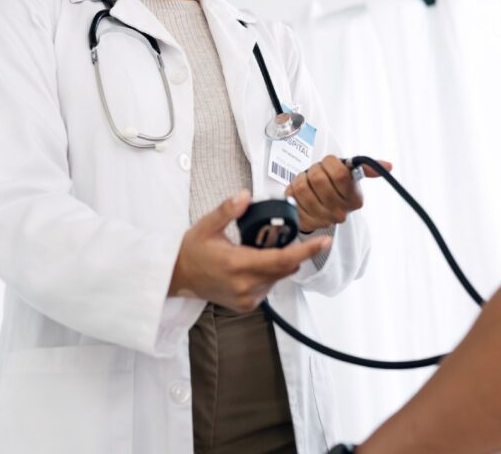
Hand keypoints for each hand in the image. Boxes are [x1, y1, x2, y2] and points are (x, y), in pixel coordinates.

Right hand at [168, 192, 331, 311]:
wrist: (177, 278)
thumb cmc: (191, 251)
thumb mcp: (206, 225)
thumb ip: (227, 210)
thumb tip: (245, 196)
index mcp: (237, 264)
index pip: (281, 259)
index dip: (305, 251)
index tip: (324, 242)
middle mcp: (245, 285)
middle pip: (285, 269)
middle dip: (295, 253)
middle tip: (292, 237)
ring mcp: (247, 298)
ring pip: (278, 278)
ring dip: (280, 263)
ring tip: (261, 249)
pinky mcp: (246, 305)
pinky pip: (269, 286)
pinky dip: (270, 273)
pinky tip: (255, 263)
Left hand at [284, 155, 391, 232]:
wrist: (319, 209)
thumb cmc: (334, 187)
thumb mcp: (350, 175)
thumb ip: (366, 168)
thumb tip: (389, 166)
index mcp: (355, 200)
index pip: (339, 173)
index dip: (329, 163)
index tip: (329, 165)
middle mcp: (340, 213)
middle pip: (319, 178)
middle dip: (315, 170)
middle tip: (317, 173)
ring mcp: (320, 219)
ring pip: (302, 186)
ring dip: (302, 179)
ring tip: (308, 183)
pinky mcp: (303, 222)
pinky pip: (291, 197)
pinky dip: (292, 190)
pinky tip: (299, 193)